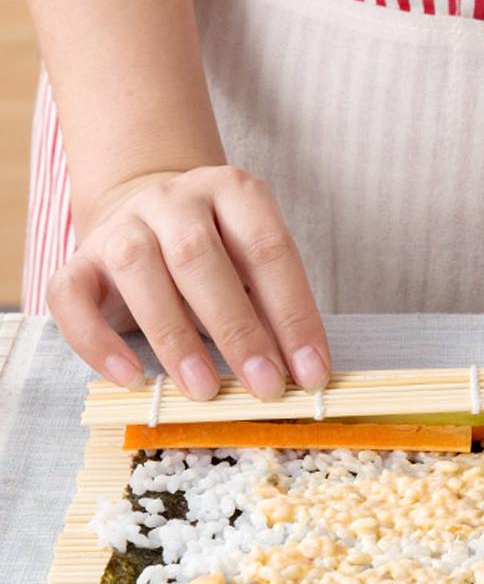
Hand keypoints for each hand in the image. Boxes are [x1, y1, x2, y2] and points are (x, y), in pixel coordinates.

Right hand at [47, 166, 329, 399]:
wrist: (151, 215)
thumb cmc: (223, 257)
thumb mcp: (258, 269)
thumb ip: (275, 309)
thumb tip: (301, 375)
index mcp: (234, 193)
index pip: (269, 251)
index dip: (294, 316)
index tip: (313, 374)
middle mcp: (174, 199)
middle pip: (199, 257)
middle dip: (238, 330)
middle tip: (266, 387)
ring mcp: (122, 225)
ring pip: (137, 269)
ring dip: (174, 338)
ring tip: (204, 390)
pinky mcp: (79, 260)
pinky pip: (71, 295)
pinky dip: (97, 342)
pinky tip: (131, 379)